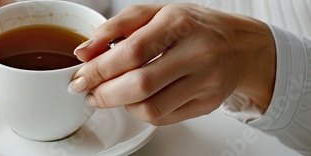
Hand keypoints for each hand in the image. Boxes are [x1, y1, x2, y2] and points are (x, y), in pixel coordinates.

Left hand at [69, 4, 275, 124]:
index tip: (79, 77)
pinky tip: (136, 100)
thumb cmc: (193, 26)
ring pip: (151, 108)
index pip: (131, 52)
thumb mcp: (155, 13)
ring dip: (121, 105)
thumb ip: (116, 27)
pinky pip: (163, 118)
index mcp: (179, 23)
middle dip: (105, 94)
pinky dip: (140, 112)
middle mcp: (197, 53)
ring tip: (112, 95)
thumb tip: (84, 52)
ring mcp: (206, 82)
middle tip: (89, 92)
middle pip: (140, 85)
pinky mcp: (208, 104)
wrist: (240, 45)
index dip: (98, 69)